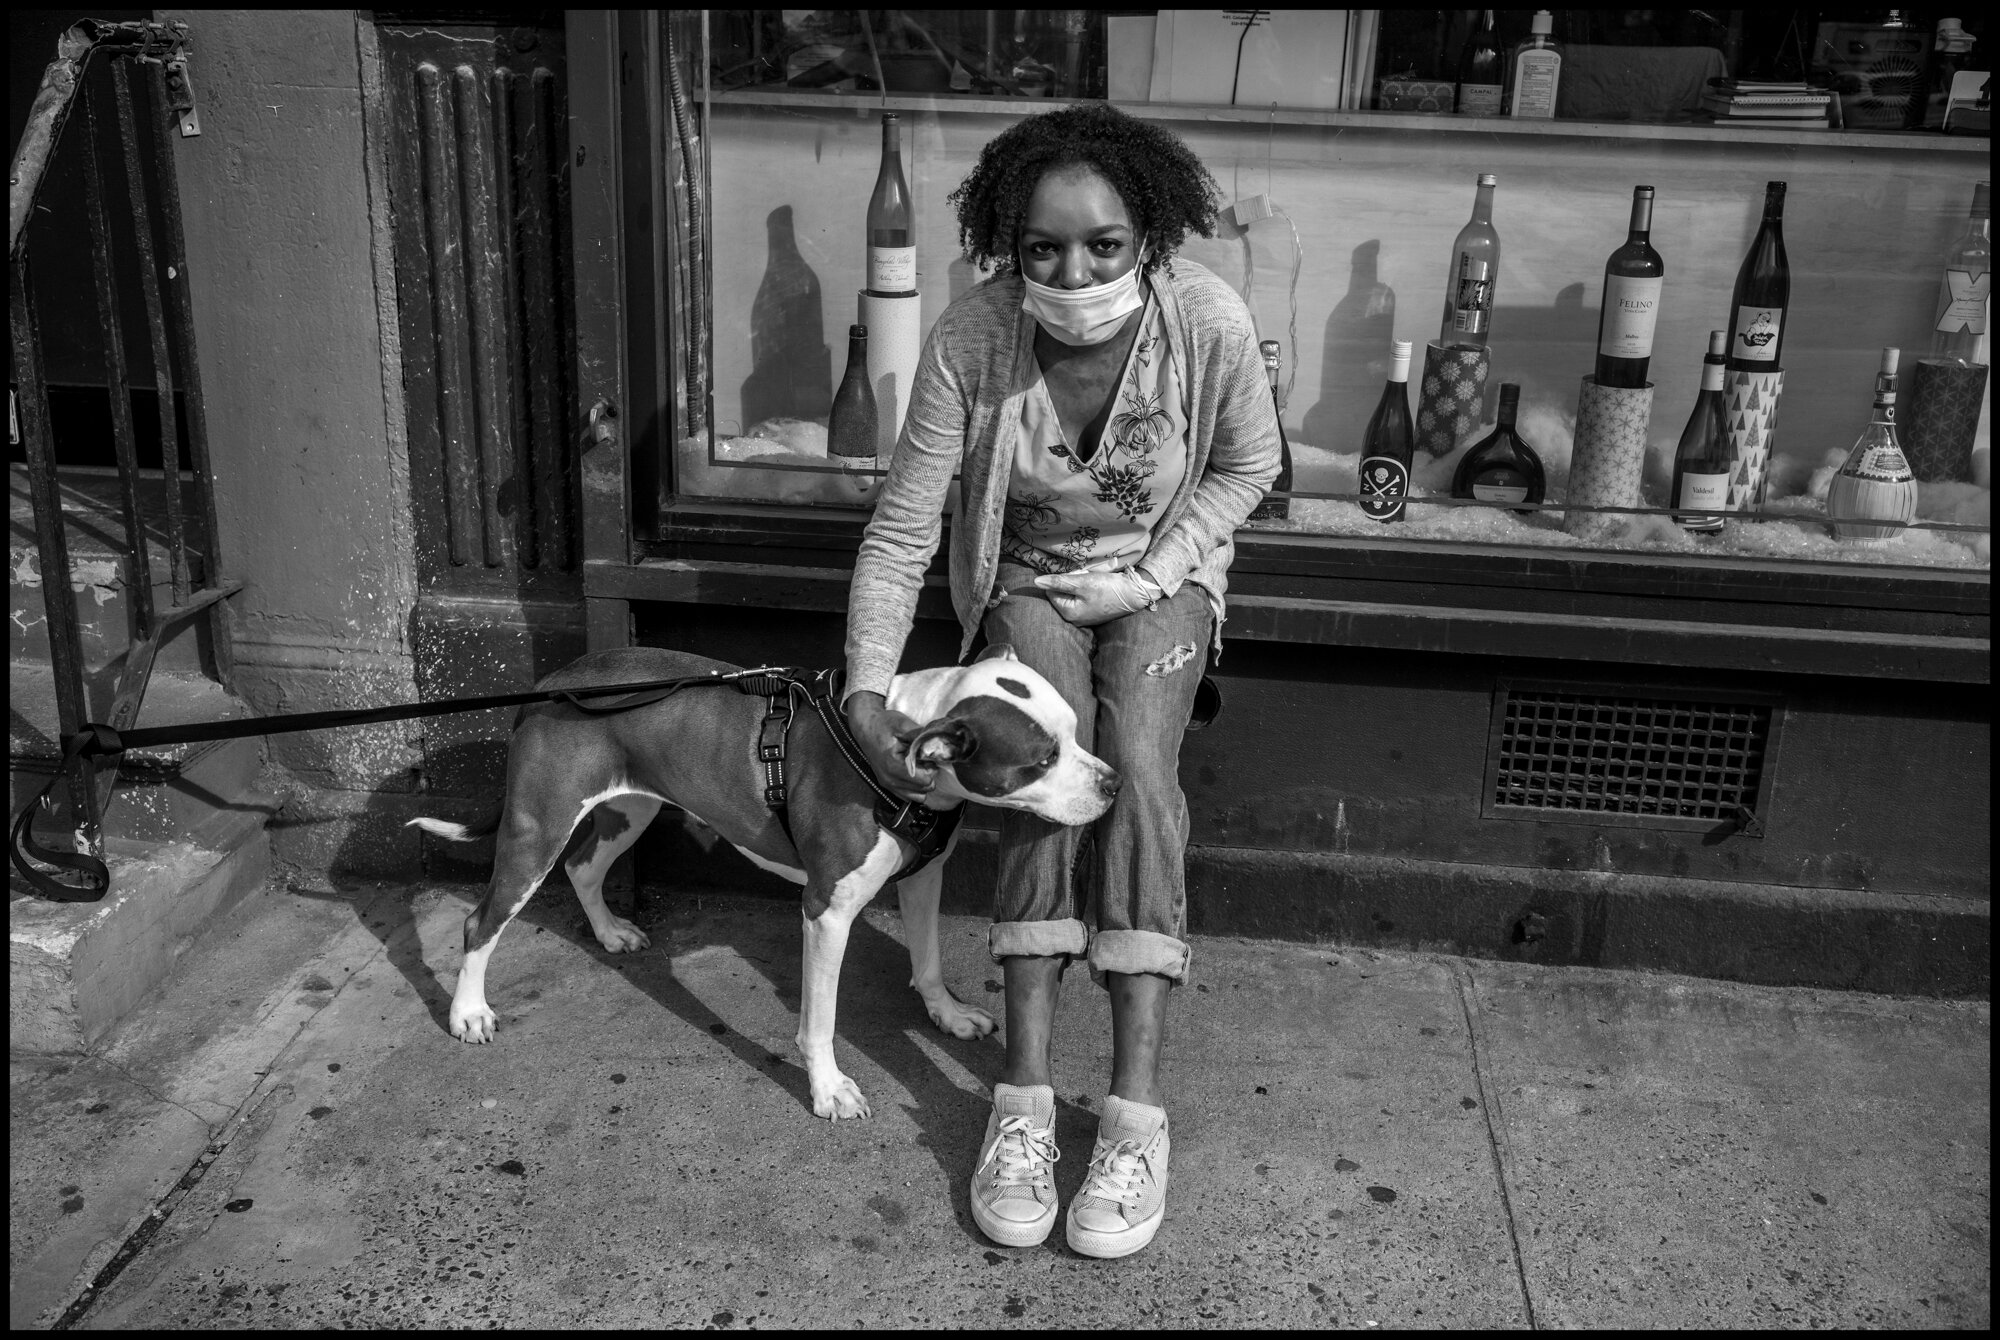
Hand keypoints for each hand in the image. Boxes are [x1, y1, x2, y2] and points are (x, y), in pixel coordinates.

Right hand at [844, 692, 931, 800]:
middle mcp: (889, 779)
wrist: (864, 727)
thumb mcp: (903, 724)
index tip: (927, 756)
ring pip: (917, 796)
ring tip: (919, 766)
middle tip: (924, 759)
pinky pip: (908, 796)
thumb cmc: (883, 724)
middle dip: (929, 775)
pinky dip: (914, 787)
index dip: (932, 768)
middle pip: (924, 789)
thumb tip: (938, 744)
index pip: (925, 780)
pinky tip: (912, 772)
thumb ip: (921, 736)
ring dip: (922, 783)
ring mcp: (887, 784)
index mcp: (893, 766)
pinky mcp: (886, 785)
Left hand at [1032, 569, 1159, 625]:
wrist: (1135, 594)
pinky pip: (1084, 597)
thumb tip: (1036, 582)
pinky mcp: (1094, 612)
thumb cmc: (1107, 588)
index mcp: (1068, 613)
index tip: (1078, 577)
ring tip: (1096, 581)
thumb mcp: (1081, 582)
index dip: (1063, 579)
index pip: (1051, 591)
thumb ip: (1058, 582)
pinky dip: (1090, 588)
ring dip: (1082, 583)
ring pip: (1074, 593)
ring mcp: (1085, 617)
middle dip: (1073, 581)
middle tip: (1088, 578)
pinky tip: (1100, 586)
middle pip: (1063, 592)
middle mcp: (1074, 619)